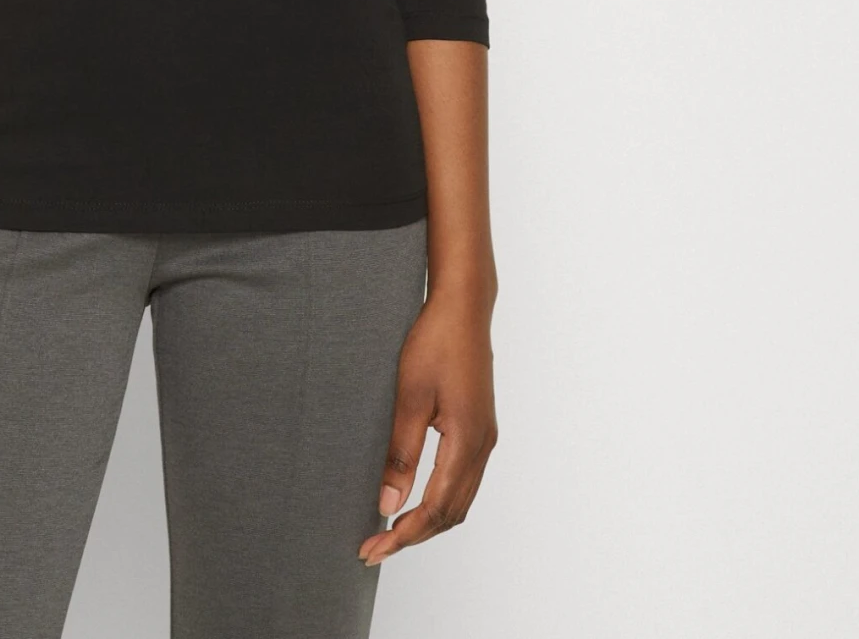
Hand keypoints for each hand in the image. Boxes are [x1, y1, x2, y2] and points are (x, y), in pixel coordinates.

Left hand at [358, 287, 496, 563]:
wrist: (463, 307)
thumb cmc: (435, 343)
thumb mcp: (409, 397)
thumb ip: (401, 454)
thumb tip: (388, 506)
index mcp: (467, 441)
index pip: (435, 509)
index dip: (404, 535)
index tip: (373, 549)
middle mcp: (483, 445)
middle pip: (451, 514)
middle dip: (413, 535)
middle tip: (374, 548)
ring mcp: (485, 437)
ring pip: (459, 501)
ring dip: (428, 521)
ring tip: (390, 531)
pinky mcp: (480, 428)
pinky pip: (463, 481)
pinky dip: (439, 500)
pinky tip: (415, 498)